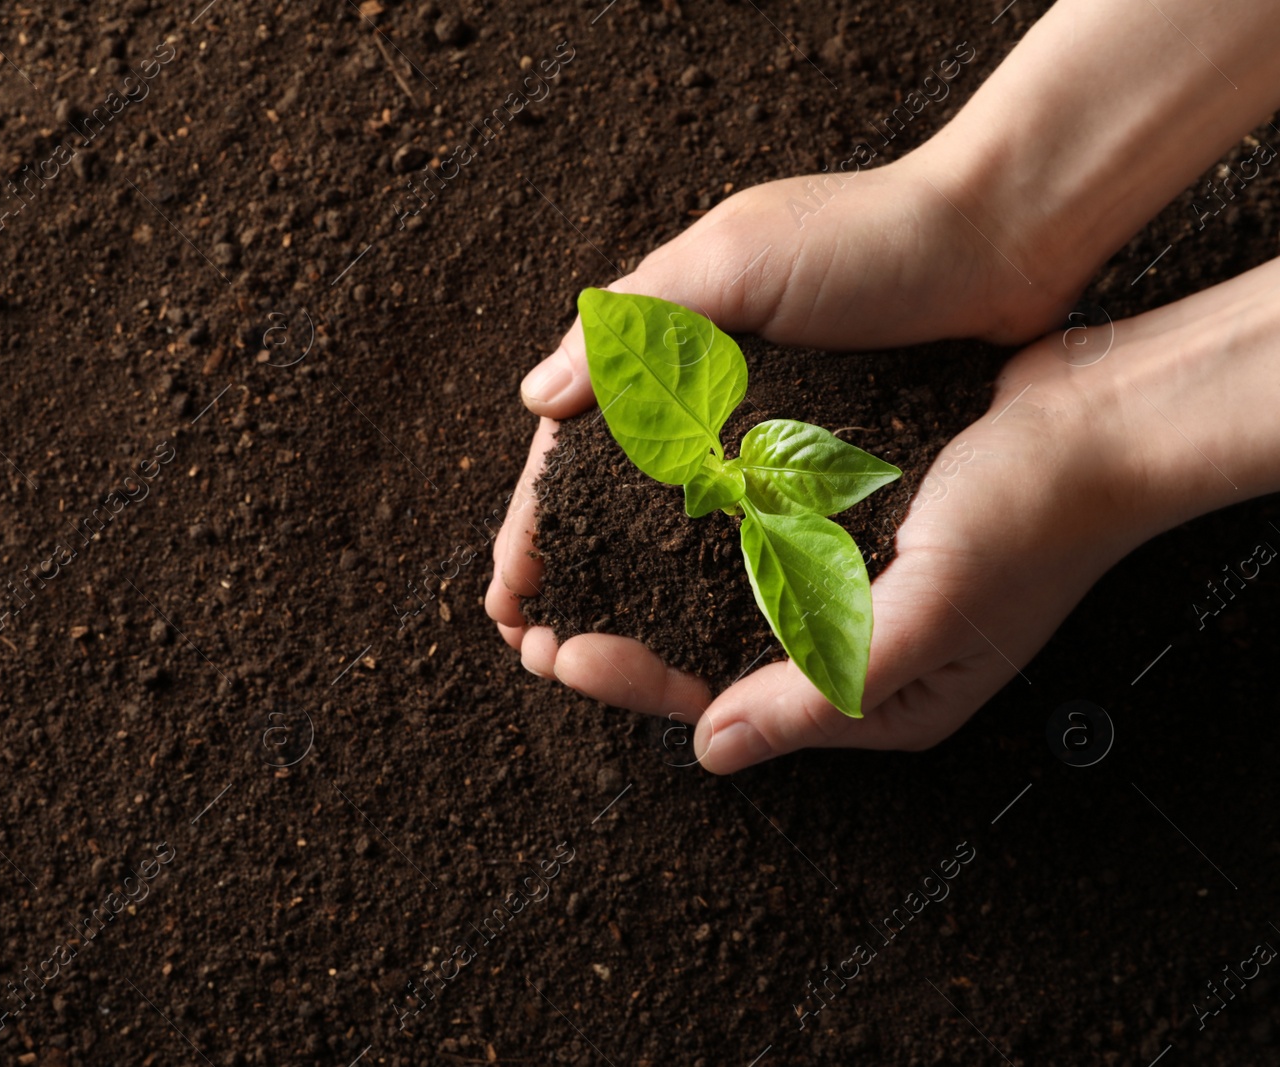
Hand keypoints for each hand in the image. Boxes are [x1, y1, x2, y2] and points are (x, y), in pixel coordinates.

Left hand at [498, 248, 1279, 772]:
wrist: (1103, 417)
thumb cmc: (1035, 519)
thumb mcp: (930, 624)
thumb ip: (819, 694)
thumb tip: (709, 751)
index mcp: (871, 696)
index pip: (720, 703)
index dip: (630, 680)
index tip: (553, 649)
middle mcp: (849, 649)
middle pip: (703, 657)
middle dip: (616, 637)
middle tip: (527, 617)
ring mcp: (846, 586)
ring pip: (714, 600)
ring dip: (640, 582)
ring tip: (565, 563)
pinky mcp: (845, 525)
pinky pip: (746, 542)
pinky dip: (688, 531)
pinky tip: (637, 507)